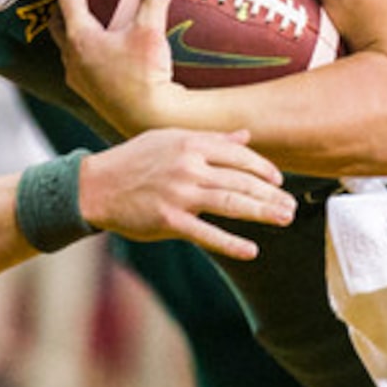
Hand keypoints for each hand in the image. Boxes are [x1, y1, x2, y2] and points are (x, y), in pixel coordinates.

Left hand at [50, 0, 184, 132]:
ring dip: (76, 27)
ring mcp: (78, 77)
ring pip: (67, 44)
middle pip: (58, 19)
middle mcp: (72, 57)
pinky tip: (110, 49)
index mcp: (80, 37)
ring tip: (97, 17)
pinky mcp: (90, 92)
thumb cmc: (145, 80)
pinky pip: (81, 63)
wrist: (148, 120)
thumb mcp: (151, 31)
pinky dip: (90, 49)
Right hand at [81, 127, 294, 257]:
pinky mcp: (170, 220)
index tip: (278, 180)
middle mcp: (189, 166)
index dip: (264, 168)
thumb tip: (245, 136)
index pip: (239, 155)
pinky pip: (207, 234)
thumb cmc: (134, 160)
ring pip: (231, 204)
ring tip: (284, 219)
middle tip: (291, 206)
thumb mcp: (171, 139)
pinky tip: (251, 250)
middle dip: (271, 194)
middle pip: (241, 180)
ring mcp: (180, 194)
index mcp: (191, 144)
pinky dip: (231, 243)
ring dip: (262, 212)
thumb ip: (210, 139)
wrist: (95, 186)